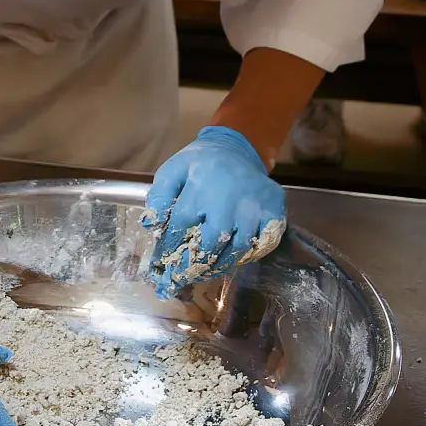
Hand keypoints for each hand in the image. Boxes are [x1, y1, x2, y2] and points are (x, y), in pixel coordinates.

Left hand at [141, 126, 287, 296]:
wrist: (237, 147)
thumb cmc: (200, 164)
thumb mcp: (173, 170)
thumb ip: (159, 196)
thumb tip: (151, 225)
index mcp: (200, 185)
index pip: (180, 228)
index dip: (169, 250)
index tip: (161, 266)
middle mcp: (229, 197)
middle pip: (211, 243)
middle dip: (194, 266)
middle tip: (182, 278)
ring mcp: (255, 205)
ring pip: (238, 249)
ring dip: (219, 266)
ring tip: (204, 273)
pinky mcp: (274, 210)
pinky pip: (262, 245)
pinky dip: (247, 257)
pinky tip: (231, 260)